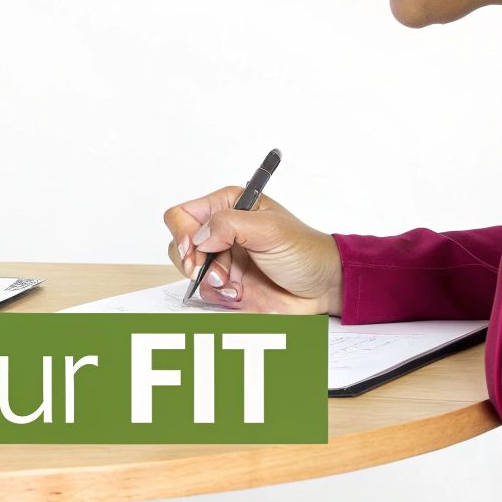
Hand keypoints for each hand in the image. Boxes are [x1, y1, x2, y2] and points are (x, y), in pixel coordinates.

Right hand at [163, 186, 342, 313]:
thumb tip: (199, 237)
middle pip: (179, 244)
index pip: (183, 215)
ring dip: (209, 280)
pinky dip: (218, 295)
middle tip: (216, 272)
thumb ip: (229, 225)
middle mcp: (220, 231)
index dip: (182, 233)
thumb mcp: (269, 229)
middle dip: (194, 262)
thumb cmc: (304, 251)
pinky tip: (239, 293)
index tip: (196, 251)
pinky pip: (204, 291)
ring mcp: (222, 258)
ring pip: (188, 270)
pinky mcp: (226, 284)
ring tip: (233, 284)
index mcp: (228, 206)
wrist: (322, 286)